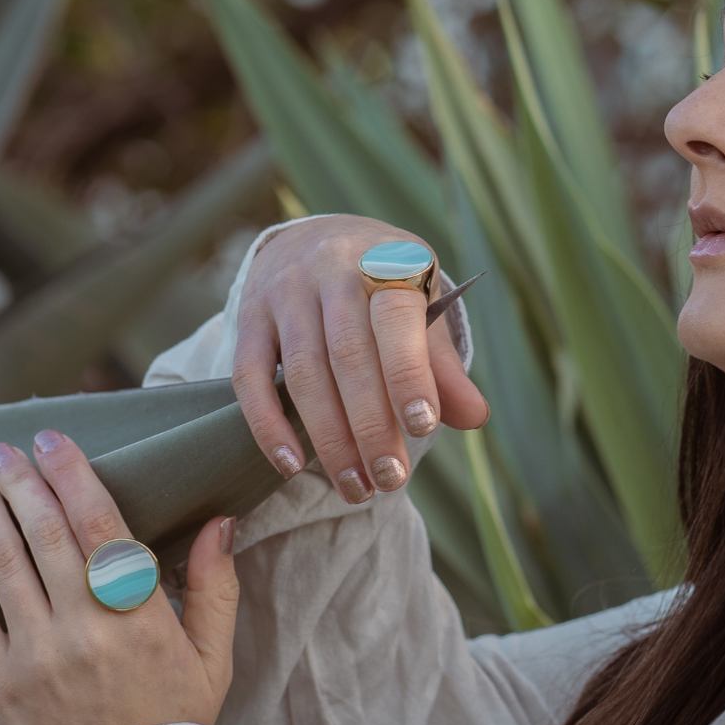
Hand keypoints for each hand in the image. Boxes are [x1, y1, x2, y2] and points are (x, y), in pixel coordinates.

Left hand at [0, 429, 238, 724]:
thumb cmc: (171, 723)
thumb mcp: (212, 658)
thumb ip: (217, 588)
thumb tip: (221, 522)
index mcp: (140, 619)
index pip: (102, 528)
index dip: (73, 477)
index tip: (54, 440)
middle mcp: (84, 629)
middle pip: (44, 533)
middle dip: (20, 479)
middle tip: (4, 445)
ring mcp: (35, 655)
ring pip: (2, 561)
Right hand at [233, 215, 489, 504]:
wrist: (313, 237)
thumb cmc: (380, 284)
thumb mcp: (420, 304)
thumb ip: (439, 362)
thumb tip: (474, 417)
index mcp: (386, 261)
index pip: (397, 319)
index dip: (409, 374)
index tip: (423, 426)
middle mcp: (332, 270)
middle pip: (349, 355)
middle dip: (371, 425)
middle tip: (391, 480)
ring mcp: (285, 292)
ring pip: (304, 372)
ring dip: (329, 438)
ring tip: (355, 486)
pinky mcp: (249, 317)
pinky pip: (250, 376)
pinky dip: (268, 425)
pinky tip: (290, 465)